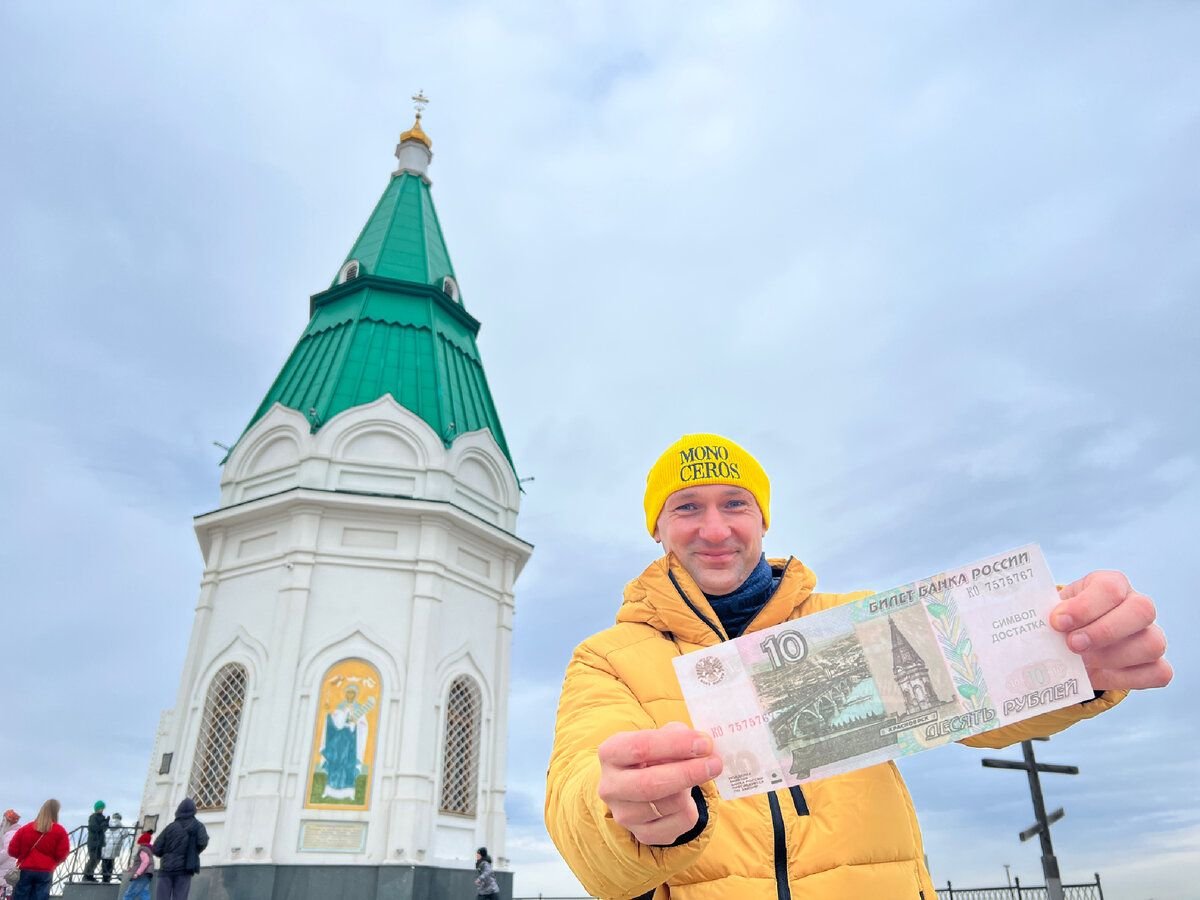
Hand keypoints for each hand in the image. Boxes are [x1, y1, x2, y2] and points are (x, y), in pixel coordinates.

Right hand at [597, 721, 722, 845]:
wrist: (637, 785)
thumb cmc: (653, 754)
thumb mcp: (660, 737)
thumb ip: (678, 736)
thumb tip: (704, 746)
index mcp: (610, 753)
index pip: (640, 748)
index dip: (675, 745)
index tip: (704, 743)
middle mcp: (610, 786)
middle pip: (650, 784)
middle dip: (688, 773)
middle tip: (715, 763)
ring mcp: (624, 814)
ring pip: (670, 804)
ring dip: (691, 788)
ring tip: (694, 776)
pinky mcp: (642, 835)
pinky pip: (680, 823)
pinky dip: (692, 807)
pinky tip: (687, 797)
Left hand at [1051, 571, 1171, 690]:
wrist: (1074, 640)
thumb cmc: (1062, 621)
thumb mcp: (1053, 611)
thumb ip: (1047, 617)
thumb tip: (1031, 631)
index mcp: (1112, 584)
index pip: (1110, 587)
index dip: (1085, 606)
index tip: (1057, 622)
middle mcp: (1138, 606)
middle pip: (1142, 610)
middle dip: (1104, 631)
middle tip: (1072, 644)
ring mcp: (1152, 635)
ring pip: (1152, 644)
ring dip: (1112, 657)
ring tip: (1080, 663)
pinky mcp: (1157, 664)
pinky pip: (1159, 673)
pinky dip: (1125, 678)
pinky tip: (1095, 676)